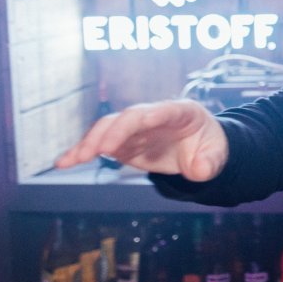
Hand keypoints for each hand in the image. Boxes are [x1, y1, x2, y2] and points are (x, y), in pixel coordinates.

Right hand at [55, 99, 228, 181]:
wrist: (202, 149)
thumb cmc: (210, 147)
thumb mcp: (217, 156)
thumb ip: (210, 163)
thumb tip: (198, 170)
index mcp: (181, 112)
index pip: (158, 111)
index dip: (137, 121)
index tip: (119, 138)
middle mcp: (154, 115)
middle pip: (127, 118)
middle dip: (107, 133)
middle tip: (90, 153)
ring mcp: (137, 128)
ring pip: (108, 128)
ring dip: (88, 143)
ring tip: (69, 161)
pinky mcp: (125, 142)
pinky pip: (101, 143)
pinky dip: (83, 152)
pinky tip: (65, 162)